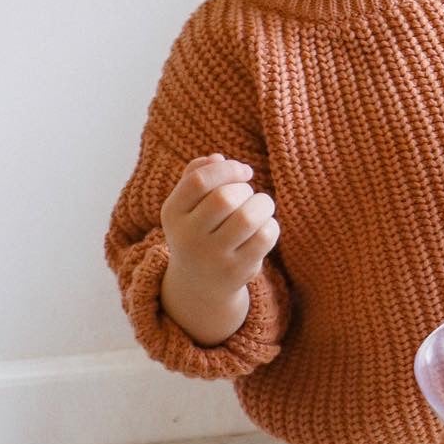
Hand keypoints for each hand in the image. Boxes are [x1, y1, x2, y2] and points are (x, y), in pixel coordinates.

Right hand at [160, 155, 278, 345]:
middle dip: (246, 189)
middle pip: (225, 198)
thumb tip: (217, 158)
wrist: (199, 285)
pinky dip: (271, 225)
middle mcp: (188, 237)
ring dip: (263, 204)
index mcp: (172, 213)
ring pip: (247, 218)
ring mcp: (213, 257)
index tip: (244, 172)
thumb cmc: (199, 230)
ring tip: (261, 207)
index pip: (199, 180)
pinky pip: (264, 237)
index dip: (228, 169)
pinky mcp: (236, 272)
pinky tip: (265, 227)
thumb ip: (197, 174)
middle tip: (249, 196)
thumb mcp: (187, 204)